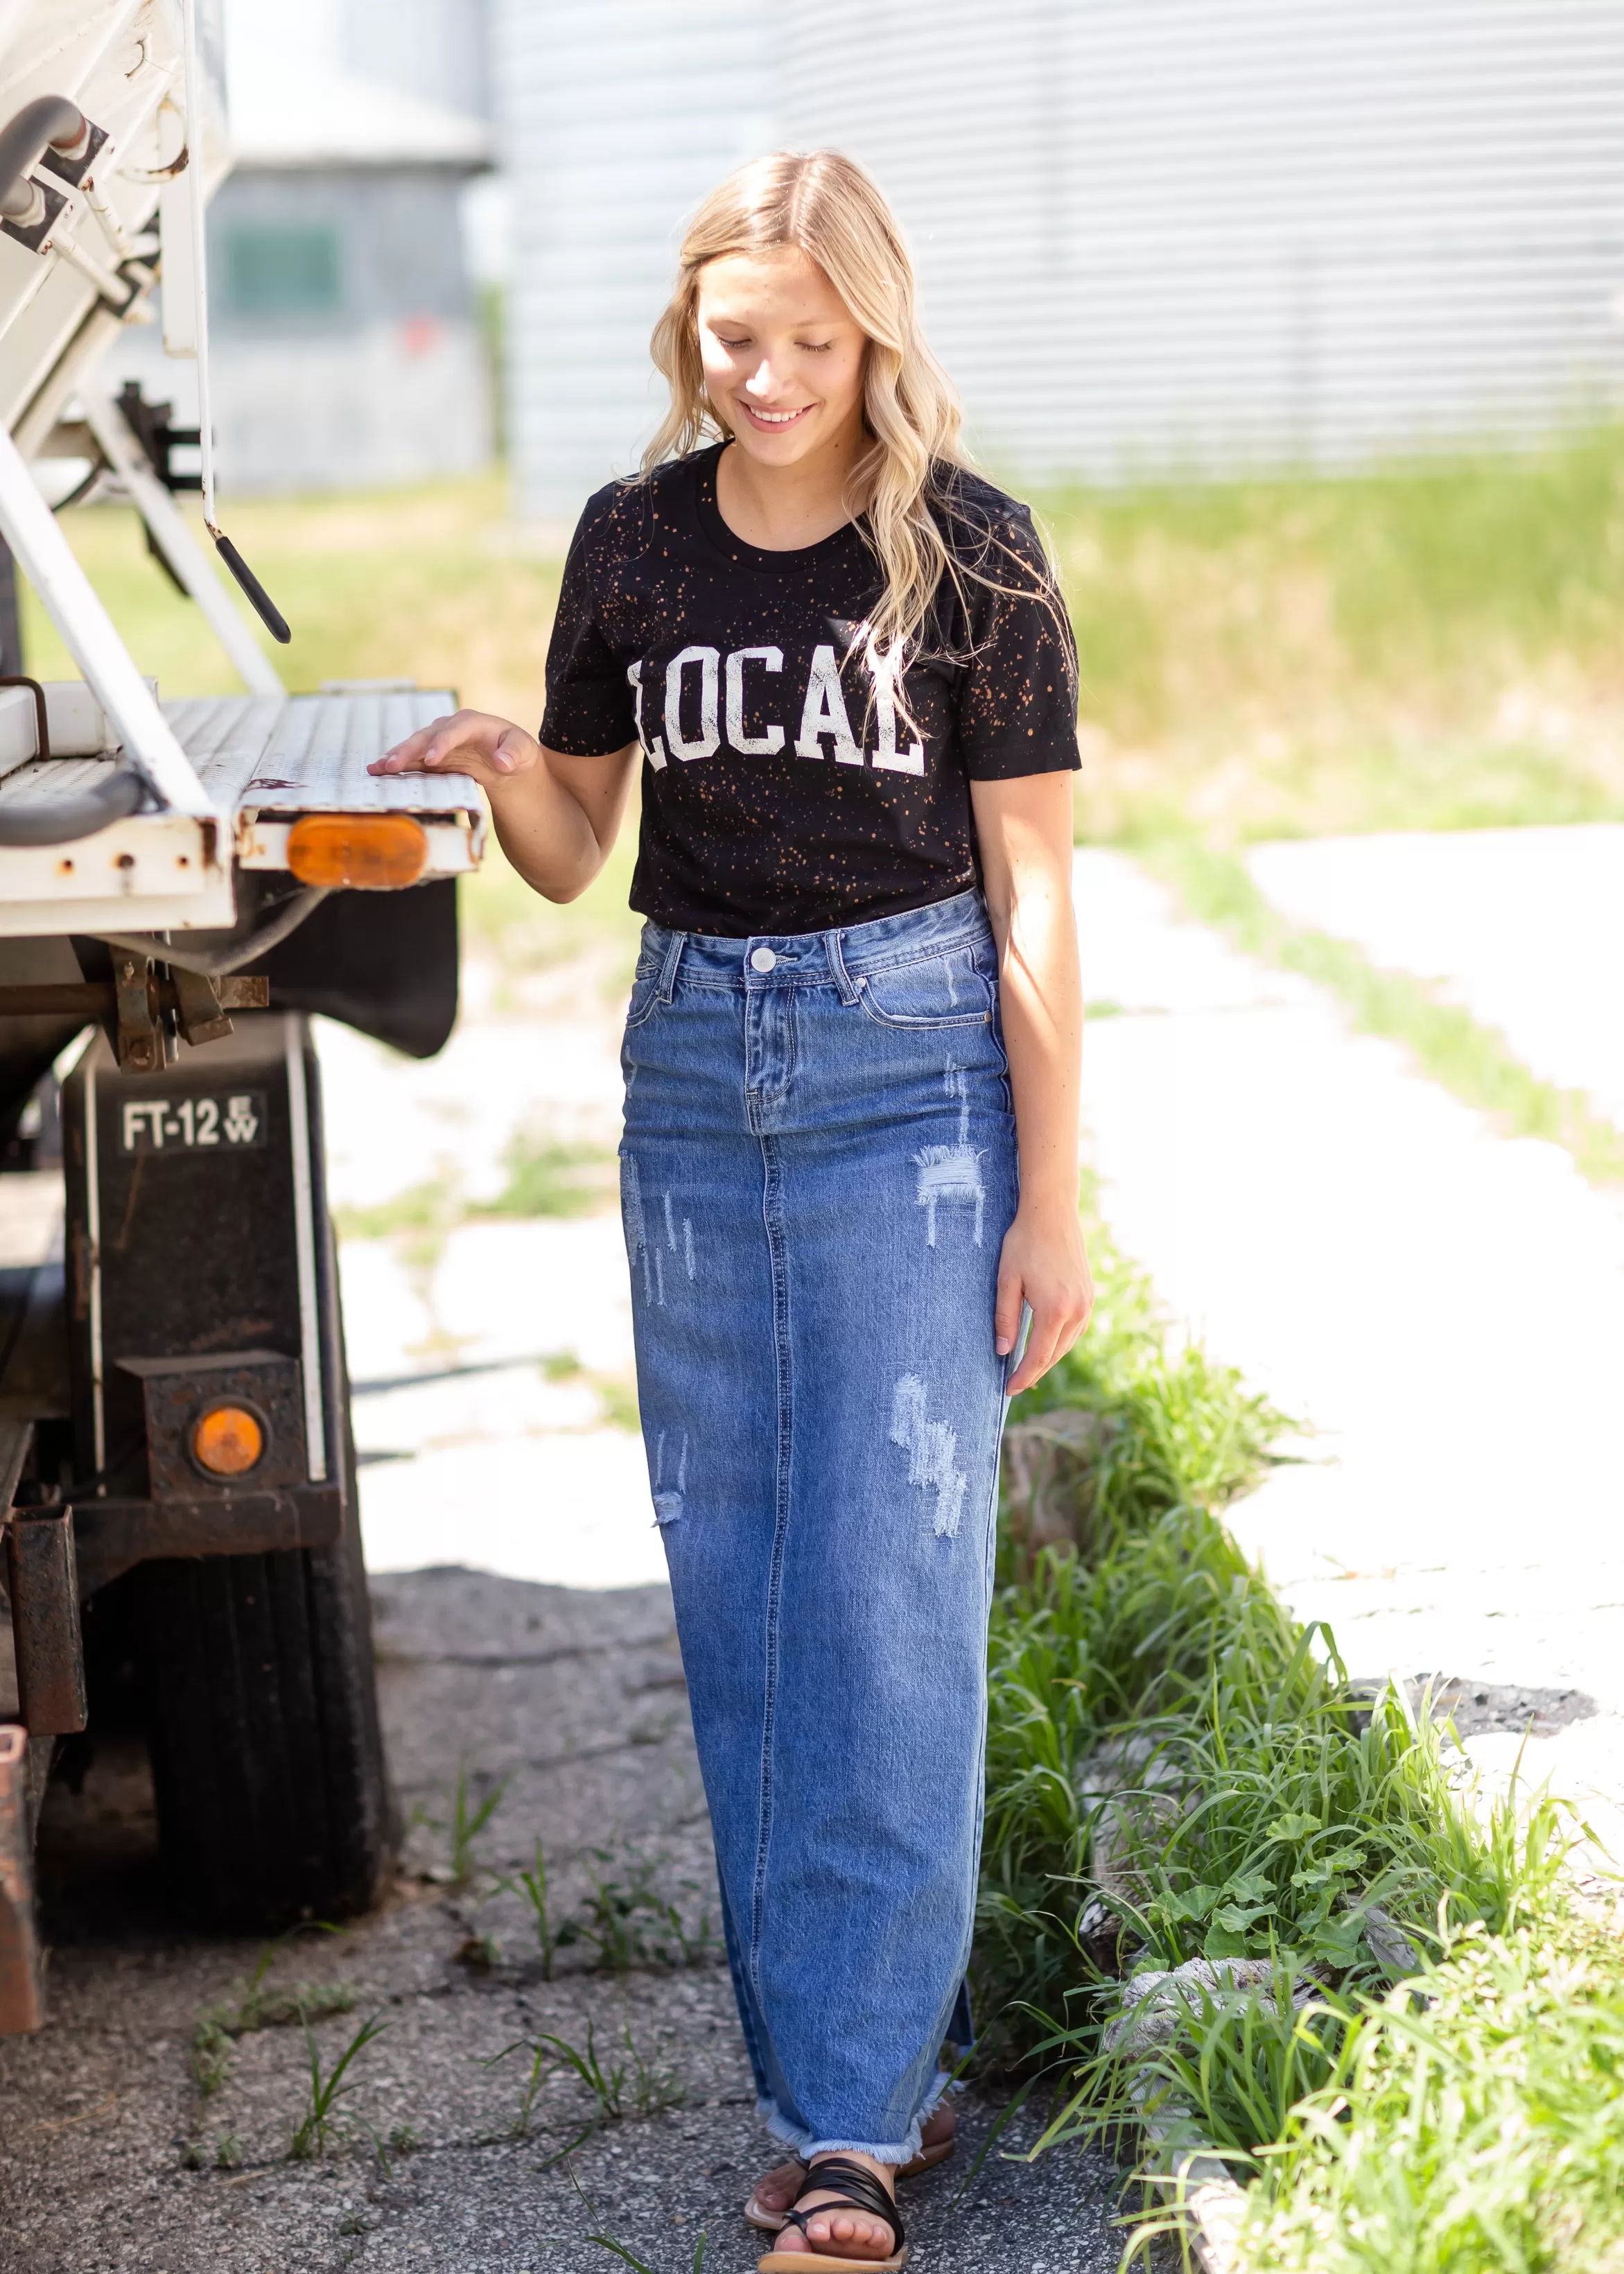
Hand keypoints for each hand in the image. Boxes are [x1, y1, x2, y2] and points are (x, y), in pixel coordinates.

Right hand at [368, 708, 538, 789]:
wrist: (506, 757)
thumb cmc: (516, 750)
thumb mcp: (524, 750)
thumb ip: (514, 753)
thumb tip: (502, 762)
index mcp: (472, 722)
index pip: (455, 730)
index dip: (442, 743)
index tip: (432, 760)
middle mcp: (450, 727)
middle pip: (427, 736)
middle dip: (409, 750)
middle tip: (392, 766)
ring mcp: (438, 740)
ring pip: (414, 747)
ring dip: (395, 757)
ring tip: (376, 769)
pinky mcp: (431, 755)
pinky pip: (412, 760)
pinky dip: (396, 766)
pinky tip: (378, 773)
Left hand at [994, 1197, 1094, 1396]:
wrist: (1052, 1213)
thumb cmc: (1024, 1243)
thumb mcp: (1006, 1280)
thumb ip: (1005, 1318)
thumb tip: (1002, 1351)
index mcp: (1055, 1310)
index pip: (1037, 1357)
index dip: (1022, 1376)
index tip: (1008, 1390)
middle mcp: (1077, 1311)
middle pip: (1054, 1355)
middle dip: (1034, 1372)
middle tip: (1015, 1384)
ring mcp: (1087, 1303)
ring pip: (1067, 1345)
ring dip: (1048, 1358)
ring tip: (1028, 1368)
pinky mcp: (1089, 1295)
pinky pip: (1076, 1330)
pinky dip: (1060, 1342)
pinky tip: (1046, 1344)